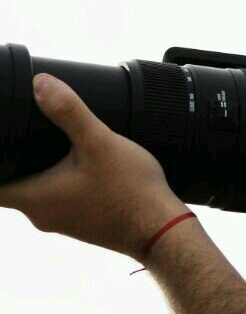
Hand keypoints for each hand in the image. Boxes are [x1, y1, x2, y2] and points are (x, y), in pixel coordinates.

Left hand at [0, 73, 190, 261]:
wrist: (163, 229)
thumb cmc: (131, 192)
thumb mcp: (99, 142)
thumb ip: (68, 112)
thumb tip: (41, 84)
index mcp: (34, 198)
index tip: (3, 140)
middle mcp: (42, 214)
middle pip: (13, 184)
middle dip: (19, 160)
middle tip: (30, 134)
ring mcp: (64, 221)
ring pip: (39, 192)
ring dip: (44, 171)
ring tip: (61, 146)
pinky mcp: (84, 222)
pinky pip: (63, 199)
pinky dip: (66, 181)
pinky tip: (87, 167)